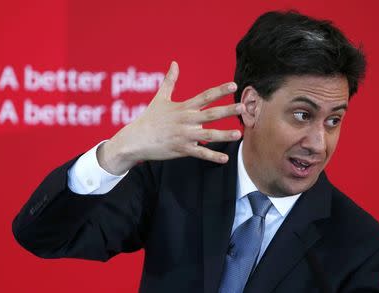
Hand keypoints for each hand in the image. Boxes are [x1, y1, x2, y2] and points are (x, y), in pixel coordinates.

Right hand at [98, 61, 243, 174]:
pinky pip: (200, 153)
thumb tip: (174, 63)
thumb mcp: (160, 98)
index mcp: (183, 107)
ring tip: (239, 134)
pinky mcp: (181, 149)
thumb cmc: (149, 118)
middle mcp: (185, 120)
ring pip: (208, 135)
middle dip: (228, 110)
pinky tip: (225, 158)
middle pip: (210, 114)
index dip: (219, 90)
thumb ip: (170, 81)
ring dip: (224, 135)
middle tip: (243, 107)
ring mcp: (184, 135)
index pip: (204, 96)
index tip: (233, 85)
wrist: (136, 140)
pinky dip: (212, 156)